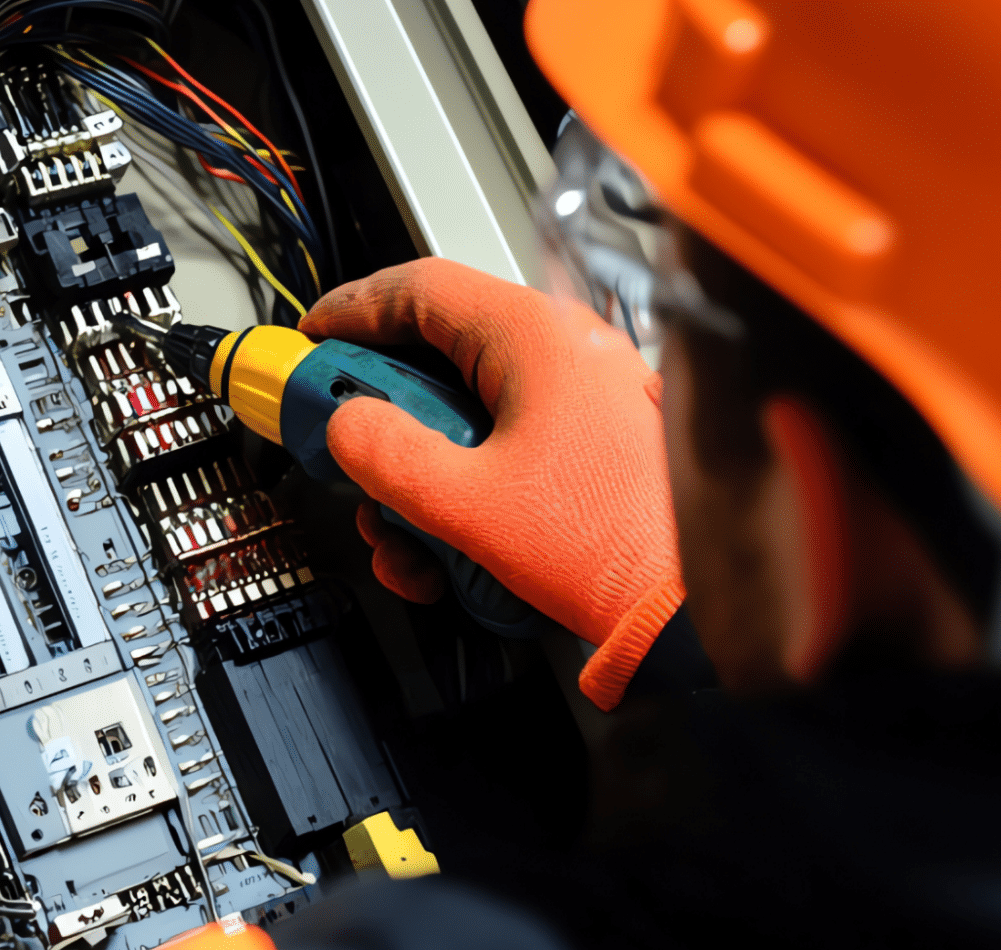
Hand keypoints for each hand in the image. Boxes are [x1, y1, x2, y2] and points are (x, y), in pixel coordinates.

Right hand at [304, 258, 682, 708]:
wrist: (690, 609)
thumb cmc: (614, 546)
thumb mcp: (468, 503)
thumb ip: (388, 455)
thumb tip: (346, 427)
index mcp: (534, 336)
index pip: (419, 289)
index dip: (350, 313)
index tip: (310, 342)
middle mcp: (560, 353)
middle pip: (434, 362)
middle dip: (378, 426)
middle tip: (341, 456)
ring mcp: (576, 401)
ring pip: (462, 418)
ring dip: (416, 481)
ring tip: (402, 540)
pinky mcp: (584, 448)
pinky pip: (499, 453)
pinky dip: (461, 498)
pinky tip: (445, 556)